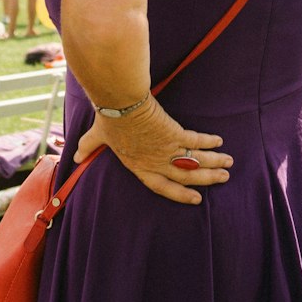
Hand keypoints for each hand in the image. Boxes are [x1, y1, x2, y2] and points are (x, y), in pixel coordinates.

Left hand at [75, 97, 230, 204]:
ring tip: (229, 164)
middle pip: (186, 176)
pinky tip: (219, 142)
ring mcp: (167, 149)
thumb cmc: (108, 119)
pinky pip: (195, 140)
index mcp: (139, 166)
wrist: (120, 103)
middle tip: (223, 178)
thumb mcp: (96, 136)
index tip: (195, 198)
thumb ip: (88, 147)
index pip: (162, 186)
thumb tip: (73, 157)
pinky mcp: (174, 133)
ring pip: (195, 161)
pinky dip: (208, 142)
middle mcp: (156, 162)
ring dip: (213, 163)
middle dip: (206, 179)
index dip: (180, 194)